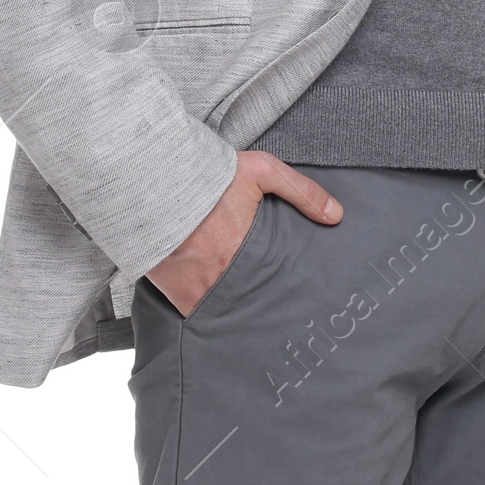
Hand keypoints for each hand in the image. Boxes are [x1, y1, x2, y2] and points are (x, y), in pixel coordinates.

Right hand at [144, 149, 342, 315]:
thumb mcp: (261, 171)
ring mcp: (195, 290)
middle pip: (251, 304)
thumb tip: (336, 215)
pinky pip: (194, 312)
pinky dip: (203, 310)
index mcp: (247, 252)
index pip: (277, 285)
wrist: (148, 181)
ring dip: (233, 310)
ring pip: (223, 312)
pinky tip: (214, 306)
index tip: (296, 298)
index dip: (286, 293)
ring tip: (247, 311)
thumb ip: (301, 191)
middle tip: (276, 312)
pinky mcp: (173, 294)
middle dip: (262, 307)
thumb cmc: (205, 177)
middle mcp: (222, 278)